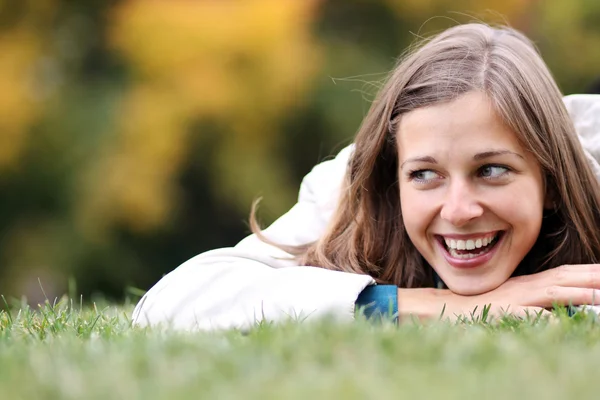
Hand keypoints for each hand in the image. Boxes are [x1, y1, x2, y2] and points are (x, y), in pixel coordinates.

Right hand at [398, 264, 599, 320]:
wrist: (447, 307)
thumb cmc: (479, 306)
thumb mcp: (509, 299)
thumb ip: (530, 299)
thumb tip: (556, 307)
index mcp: (528, 284)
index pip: (564, 274)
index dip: (588, 272)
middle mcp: (524, 288)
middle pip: (563, 279)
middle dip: (592, 277)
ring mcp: (514, 299)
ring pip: (551, 294)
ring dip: (577, 294)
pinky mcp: (502, 313)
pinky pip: (524, 314)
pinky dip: (541, 317)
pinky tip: (555, 320)